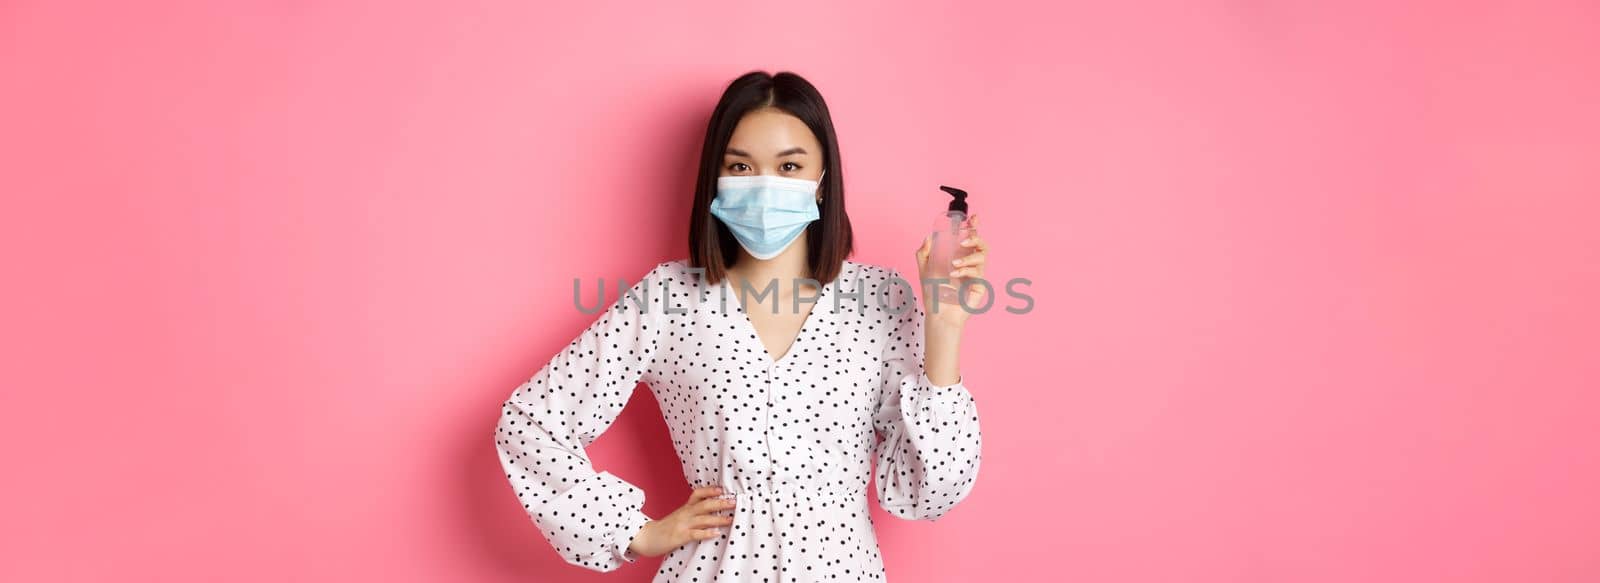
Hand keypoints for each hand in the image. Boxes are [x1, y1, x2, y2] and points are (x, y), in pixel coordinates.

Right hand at [626, 486, 736, 557]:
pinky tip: (716, 533)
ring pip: (703, 519)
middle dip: (720, 503)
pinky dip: (706, 533)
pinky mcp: (680, 536)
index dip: (710, 490)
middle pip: (704, 505)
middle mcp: (684, 514)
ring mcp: (682, 525)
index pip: (697, 494)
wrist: (646, 537)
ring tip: (731, 519)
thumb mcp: (678, 517)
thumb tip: (712, 513)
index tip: (722, 489)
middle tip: (734, 502)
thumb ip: (692, 514)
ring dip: (718, 519)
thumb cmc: (665, 529)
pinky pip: (695, 534)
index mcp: (684, 508)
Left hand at [914, 212, 989, 327]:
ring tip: (954, 263)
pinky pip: (978, 272)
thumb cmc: (933, 292)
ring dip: (968, 257)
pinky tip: (955, 273)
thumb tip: (928, 237)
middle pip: (982, 244)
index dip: (974, 226)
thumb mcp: (924, 269)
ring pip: (982, 256)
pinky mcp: (980, 284)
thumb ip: (923, 252)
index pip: (970, 238)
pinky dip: (966, 270)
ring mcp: (976, 274)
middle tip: (964, 240)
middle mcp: (970, 263)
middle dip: (976, 237)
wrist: (938, 312)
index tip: (973, 217)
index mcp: (959, 256)